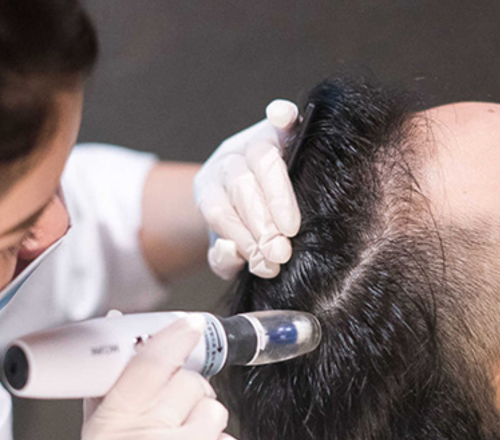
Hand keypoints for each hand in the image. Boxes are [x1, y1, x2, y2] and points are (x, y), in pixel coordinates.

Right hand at [76, 315, 246, 439]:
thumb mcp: (95, 439)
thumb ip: (107, 384)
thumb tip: (117, 327)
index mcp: (113, 424)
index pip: (150, 363)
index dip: (175, 336)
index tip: (189, 325)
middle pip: (190, 382)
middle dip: (187, 390)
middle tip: (172, 412)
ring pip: (215, 410)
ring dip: (204, 422)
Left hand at [195, 100, 300, 279]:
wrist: (253, 195)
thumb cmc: (244, 224)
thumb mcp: (228, 248)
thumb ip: (224, 258)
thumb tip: (232, 253)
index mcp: (209, 188)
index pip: (218, 209)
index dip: (240, 236)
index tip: (265, 263)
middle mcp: (228, 160)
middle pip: (239, 184)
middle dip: (260, 222)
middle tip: (279, 252)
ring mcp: (254, 140)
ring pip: (261, 157)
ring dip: (277, 195)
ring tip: (290, 229)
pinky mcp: (281, 128)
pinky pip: (281, 117)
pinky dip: (282, 115)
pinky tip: (283, 117)